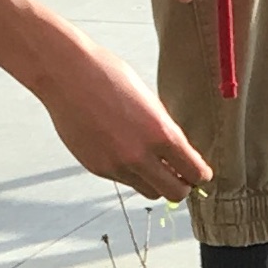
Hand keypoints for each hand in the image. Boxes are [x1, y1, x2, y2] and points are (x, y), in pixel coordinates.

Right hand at [0, 0, 211, 199]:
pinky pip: (123, 181)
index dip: (201, 175)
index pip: (194, 171)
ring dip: (155, 182)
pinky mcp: (97, 168)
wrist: (66, 74)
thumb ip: (164, 130)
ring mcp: (116, 165)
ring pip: (148, 191)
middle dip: (182, 187)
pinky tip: (124, 152)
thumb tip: (178, 153)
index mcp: (160, 134)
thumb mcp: (150, 101)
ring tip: (153, 165)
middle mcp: (139, 156)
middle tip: (182, 177)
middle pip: (174, 193)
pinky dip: (130, 174)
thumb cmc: (107, 76)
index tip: (201, 174)